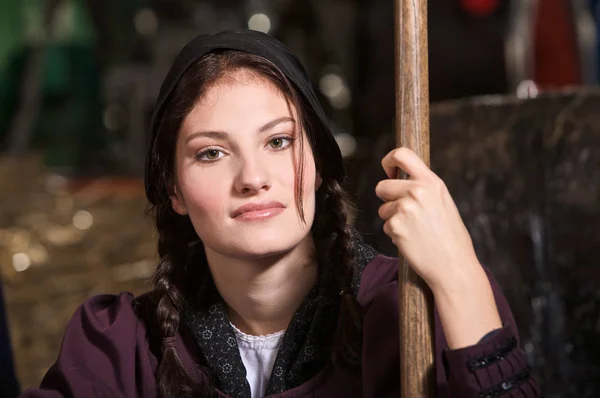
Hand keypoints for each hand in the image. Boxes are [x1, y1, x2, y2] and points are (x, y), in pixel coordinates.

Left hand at [376, 147, 501, 348]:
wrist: (454, 266)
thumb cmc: (451, 238)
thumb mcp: (443, 203)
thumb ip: (424, 189)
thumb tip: (401, 181)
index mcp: (431, 182)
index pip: (402, 154)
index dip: (388, 161)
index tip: (389, 171)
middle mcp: (417, 191)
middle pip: (382, 186)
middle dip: (387, 199)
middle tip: (403, 213)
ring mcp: (405, 208)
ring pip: (382, 209)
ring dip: (392, 219)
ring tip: (414, 230)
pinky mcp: (395, 226)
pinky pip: (385, 226)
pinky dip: (394, 234)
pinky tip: (412, 241)